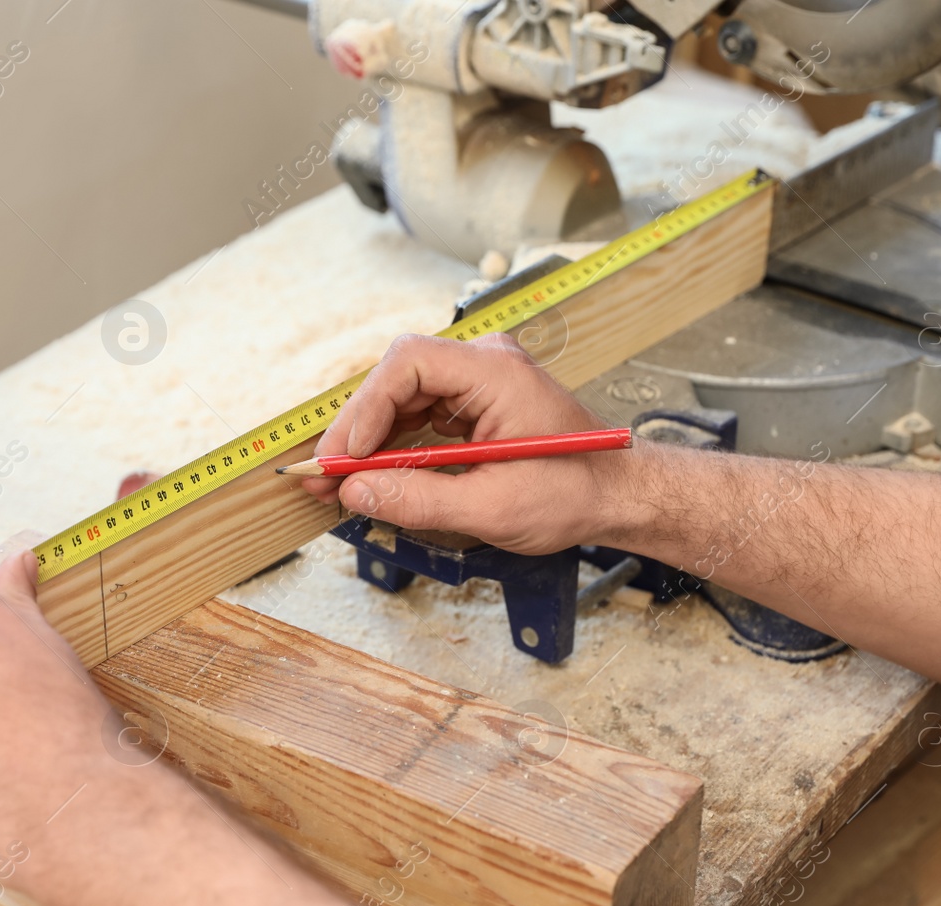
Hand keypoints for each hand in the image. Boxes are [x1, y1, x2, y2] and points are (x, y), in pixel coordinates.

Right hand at [302, 333, 629, 554]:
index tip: (344, 455)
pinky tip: (370, 478)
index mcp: (497, 372)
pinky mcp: (473, 405)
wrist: (618, 496)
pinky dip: (392, 448)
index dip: (366, 407)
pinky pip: (418, 417)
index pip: (409, 363)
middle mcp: (485, 364)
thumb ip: (418, 498)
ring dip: (368, 443)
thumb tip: (354, 492)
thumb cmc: (576, 494)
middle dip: (358, 431)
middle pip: (397, 380)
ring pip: (401, 399)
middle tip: (322, 477)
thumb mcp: (492, 507)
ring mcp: (478, 382)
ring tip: (335, 484)